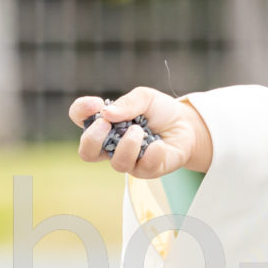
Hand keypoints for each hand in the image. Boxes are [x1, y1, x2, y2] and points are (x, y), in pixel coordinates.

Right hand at [69, 87, 213, 177]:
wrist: (188, 126)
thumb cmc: (161, 111)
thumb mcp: (145, 97)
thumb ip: (128, 103)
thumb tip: (107, 113)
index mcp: (105, 122)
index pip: (79, 117)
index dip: (81, 110)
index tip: (96, 103)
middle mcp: (111, 144)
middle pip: (87, 152)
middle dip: (92, 139)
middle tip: (107, 124)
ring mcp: (128, 160)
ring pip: (117, 164)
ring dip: (127, 145)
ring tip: (140, 131)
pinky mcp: (146, 170)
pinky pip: (142, 168)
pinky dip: (151, 154)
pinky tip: (159, 144)